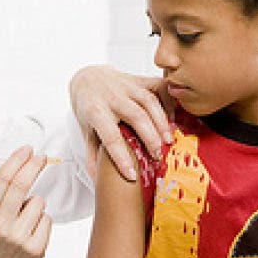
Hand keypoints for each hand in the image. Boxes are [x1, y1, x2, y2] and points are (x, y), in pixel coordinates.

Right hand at [0, 146, 51, 257]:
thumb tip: (20, 167)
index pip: (2, 181)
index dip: (17, 161)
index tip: (27, 150)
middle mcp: (0, 225)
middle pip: (21, 186)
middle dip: (34, 166)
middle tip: (42, 157)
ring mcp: (19, 238)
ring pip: (39, 202)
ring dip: (36, 205)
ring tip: (25, 220)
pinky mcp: (36, 248)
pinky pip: (47, 220)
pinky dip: (42, 222)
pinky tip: (31, 233)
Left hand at [69, 65, 172, 181]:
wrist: (86, 77)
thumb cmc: (88, 106)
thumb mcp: (85, 130)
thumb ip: (92, 154)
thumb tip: (97, 180)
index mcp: (95, 111)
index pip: (110, 137)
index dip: (121, 158)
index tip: (132, 175)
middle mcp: (112, 97)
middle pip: (136, 117)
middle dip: (149, 138)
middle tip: (157, 155)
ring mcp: (126, 86)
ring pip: (149, 102)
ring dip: (161, 122)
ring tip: (168, 140)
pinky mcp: (139, 80)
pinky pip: (158, 86)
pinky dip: (168, 101)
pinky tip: (172, 116)